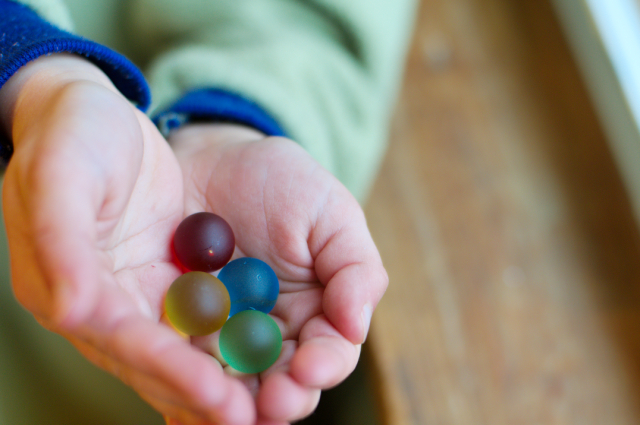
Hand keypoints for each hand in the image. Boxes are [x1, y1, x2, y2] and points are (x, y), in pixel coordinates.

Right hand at [0, 55, 254, 424]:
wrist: (102, 119)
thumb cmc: (75, 136)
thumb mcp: (59, 172)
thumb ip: (59, 239)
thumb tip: (75, 312)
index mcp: (77, 292)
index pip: (127, 346)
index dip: (171, 373)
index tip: (221, 399)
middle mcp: (118, 310)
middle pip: (169, 368)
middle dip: (217, 395)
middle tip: (270, 413)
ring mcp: (153, 301)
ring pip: (198, 356)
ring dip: (242, 381)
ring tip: (287, 401)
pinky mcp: (185, 285)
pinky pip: (217, 325)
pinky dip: (246, 350)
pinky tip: (281, 371)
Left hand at [169, 124, 387, 423]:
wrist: (212, 160)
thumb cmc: (281, 183)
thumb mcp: (330, 213)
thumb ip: (354, 268)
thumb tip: (357, 326)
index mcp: (316, 313)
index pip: (328, 353)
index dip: (323, 365)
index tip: (310, 367)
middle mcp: (270, 336)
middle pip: (280, 384)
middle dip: (278, 400)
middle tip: (270, 404)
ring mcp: (221, 337)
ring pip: (229, 385)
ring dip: (227, 404)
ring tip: (225, 411)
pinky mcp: (175, 330)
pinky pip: (178, 364)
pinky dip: (178, 385)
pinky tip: (178, 402)